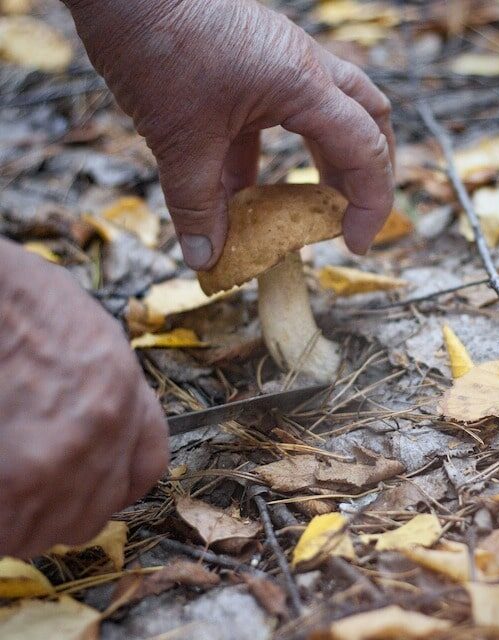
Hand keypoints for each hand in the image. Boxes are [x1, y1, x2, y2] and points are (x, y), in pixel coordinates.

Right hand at [0, 239, 167, 557]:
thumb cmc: (14, 299)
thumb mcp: (83, 331)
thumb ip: (99, 385)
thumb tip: (88, 416)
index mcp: (120, 391)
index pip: (145, 463)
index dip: (116, 479)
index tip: (90, 482)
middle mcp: (98, 433)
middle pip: (93, 510)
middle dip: (61, 505)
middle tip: (26, 487)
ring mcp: (51, 465)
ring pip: (44, 531)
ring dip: (19, 518)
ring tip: (3, 483)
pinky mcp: (8, 487)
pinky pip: (6, 536)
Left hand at [65, 0, 394, 268]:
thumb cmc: (153, 44)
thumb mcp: (178, 138)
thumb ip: (196, 205)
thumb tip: (206, 259)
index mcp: (304, 85)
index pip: (366, 151)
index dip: (371, 205)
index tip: (355, 245)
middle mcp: (304, 68)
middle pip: (369, 121)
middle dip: (368, 174)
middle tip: (349, 217)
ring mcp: (279, 59)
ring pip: (330, 113)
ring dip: (325, 160)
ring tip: (306, 206)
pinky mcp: (251, 60)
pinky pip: (279, 112)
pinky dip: (270, 153)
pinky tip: (242, 188)